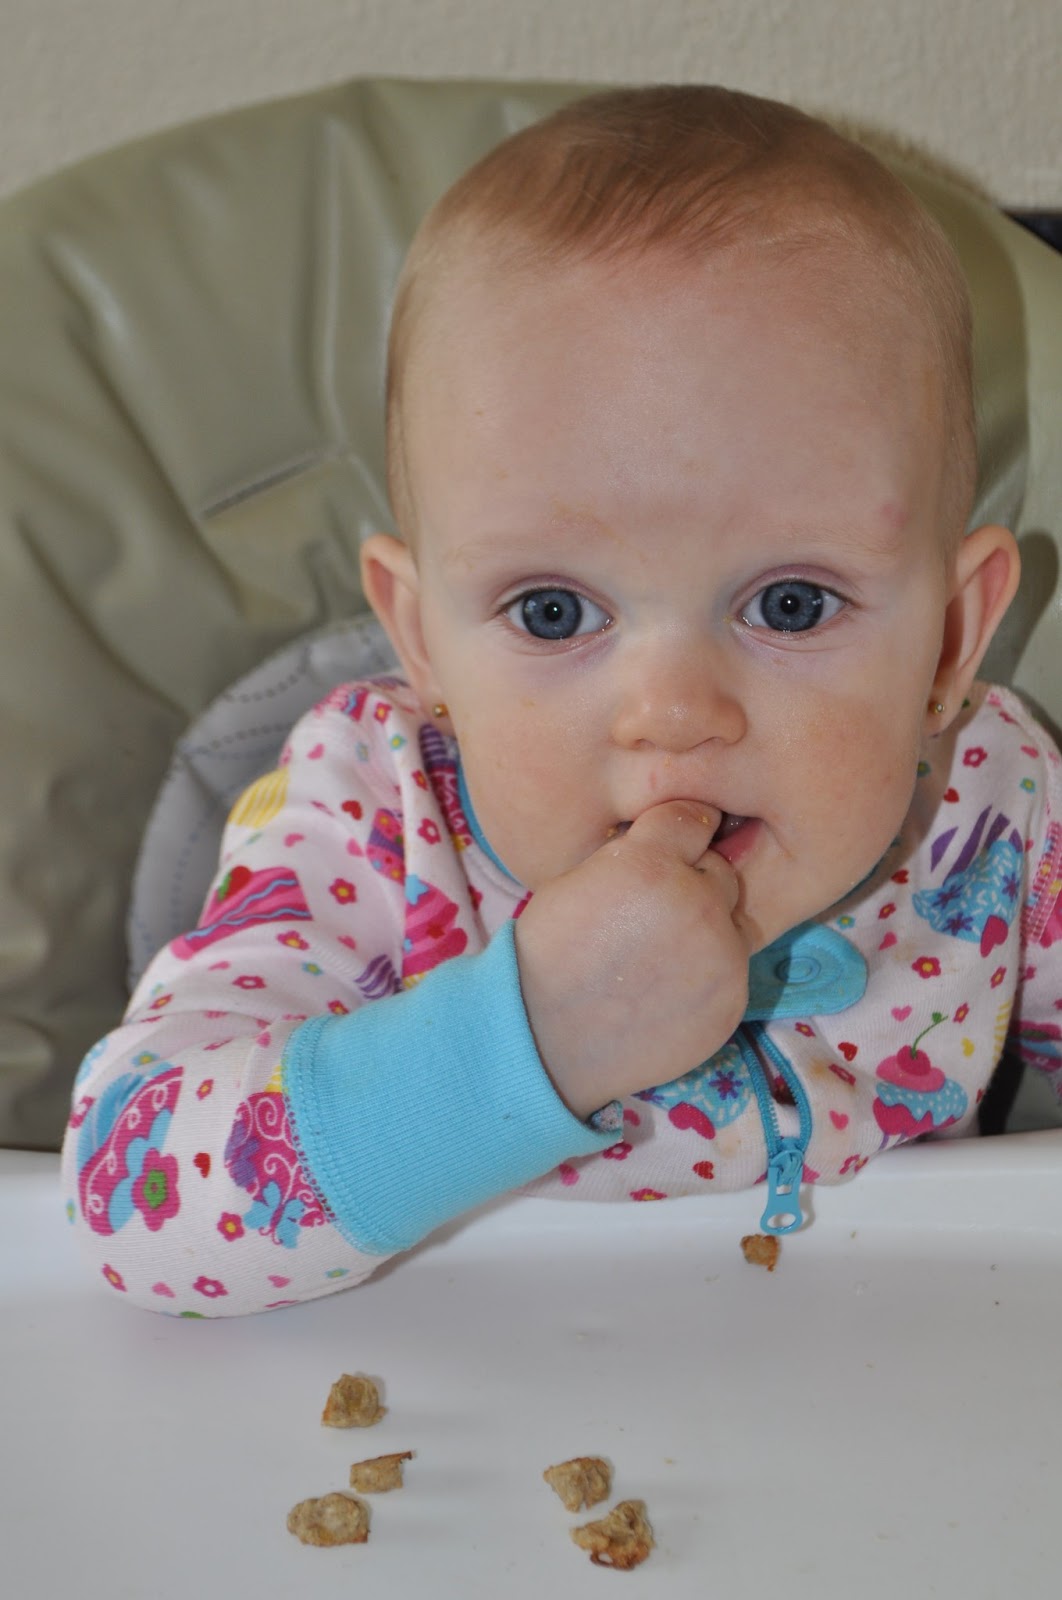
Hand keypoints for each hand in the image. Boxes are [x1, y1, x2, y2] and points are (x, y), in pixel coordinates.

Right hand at [514, 801, 750, 1119]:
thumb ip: (637, 854)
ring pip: (733, 921)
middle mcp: (699, 905)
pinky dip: (709, 972)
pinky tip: (669, 986)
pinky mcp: (732, 1002)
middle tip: (655, 910)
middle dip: (695, 880)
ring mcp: (722, 958)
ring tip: (661, 953)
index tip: (668, 844)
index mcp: (653, 864)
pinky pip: (732, 969)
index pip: (694, 818)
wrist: (543, 1038)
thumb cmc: (549, 954)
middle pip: (722, 870)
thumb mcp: (581, 878)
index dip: (677, 830)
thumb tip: (674, 840)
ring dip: (707, 927)